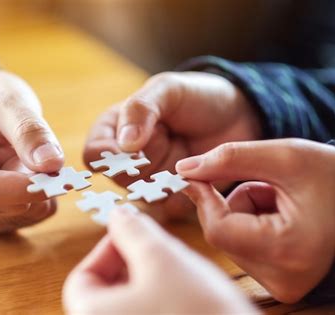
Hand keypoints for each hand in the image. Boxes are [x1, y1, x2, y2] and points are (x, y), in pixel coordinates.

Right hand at [0, 54, 63, 233]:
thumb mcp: (9, 101)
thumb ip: (30, 131)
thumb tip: (52, 164)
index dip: (27, 188)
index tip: (60, 175)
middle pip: (2, 207)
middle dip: (35, 186)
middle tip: (48, 157)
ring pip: (18, 216)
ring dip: (38, 192)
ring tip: (27, 158)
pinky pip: (25, 219)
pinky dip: (38, 199)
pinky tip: (28, 173)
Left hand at [63, 208, 257, 314]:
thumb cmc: (200, 313)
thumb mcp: (162, 258)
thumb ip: (133, 231)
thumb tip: (118, 215)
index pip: (83, 277)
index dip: (108, 248)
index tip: (133, 235)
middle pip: (108, 290)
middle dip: (134, 262)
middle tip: (162, 251)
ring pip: (134, 302)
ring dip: (153, 280)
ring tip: (182, 273)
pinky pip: (153, 314)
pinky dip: (165, 299)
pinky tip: (191, 293)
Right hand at [83, 71, 261, 217]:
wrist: (239, 115)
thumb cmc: (198, 96)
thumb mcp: (167, 90)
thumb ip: (141, 110)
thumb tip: (124, 144)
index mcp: (114, 129)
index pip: (95, 155)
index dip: (111, 158)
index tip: (135, 152)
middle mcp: (127, 158)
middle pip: (119, 180)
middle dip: (148, 164)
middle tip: (171, 140)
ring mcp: (150, 180)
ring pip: (144, 196)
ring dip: (168, 178)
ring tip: (187, 151)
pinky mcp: (173, 196)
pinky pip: (171, 206)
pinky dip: (185, 191)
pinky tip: (199, 170)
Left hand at [176, 139, 334, 302]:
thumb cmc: (333, 178)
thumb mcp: (284, 157)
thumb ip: (229, 159)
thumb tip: (183, 168)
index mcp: (287, 249)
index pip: (218, 228)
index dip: (203, 198)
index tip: (197, 174)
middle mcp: (283, 278)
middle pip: (222, 234)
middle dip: (233, 203)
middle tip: (265, 186)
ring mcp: (282, 285)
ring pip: (231, 240)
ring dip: (243, 212)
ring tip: (279, 202)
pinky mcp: (281, 284)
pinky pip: (244, 249)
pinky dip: (251, 226)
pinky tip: (279, 216)